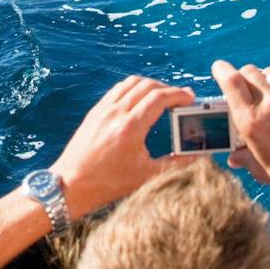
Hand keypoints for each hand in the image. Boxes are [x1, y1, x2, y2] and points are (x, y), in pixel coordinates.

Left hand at [51, 76, 195, 217]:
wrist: (70, 185)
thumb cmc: (107, 184)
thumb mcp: (146, 176)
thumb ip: (176, 164)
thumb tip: (198, 156)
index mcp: (130, 127)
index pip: (159, 98)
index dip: (178, 94)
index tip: (190, 98)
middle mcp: (116, 113)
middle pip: (147, 86)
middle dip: (168, 89)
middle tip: (180, 98)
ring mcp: (103, 110)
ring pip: (131, 83)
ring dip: (150, 85)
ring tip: (162, 97)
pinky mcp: (94, 112)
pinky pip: (117, 90)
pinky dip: (133, 88)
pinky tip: (140, 100)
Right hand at [210, 61, 269, 195]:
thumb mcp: (261, 170)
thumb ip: (244, 159)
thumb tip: (234, 157)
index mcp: (251, 121)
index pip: (231, 81)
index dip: (222, 70)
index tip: (219, 68)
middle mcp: (269, 104)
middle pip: (249, 71)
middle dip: (243, 75)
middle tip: (245, 85)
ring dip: (265, 80)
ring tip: (268, 93)